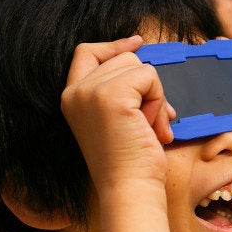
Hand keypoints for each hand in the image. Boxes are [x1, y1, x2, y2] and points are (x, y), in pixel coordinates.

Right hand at [61, 36, 174, 194]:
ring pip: (139, 66)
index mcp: (72, 97)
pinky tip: (154, 126)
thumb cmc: (132, 161)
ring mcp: (90, 92)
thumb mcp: (121, 118)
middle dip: (147, 87)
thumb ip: (124, 92)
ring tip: (150, 127)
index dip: (114, 45)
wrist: (130, 188)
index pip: (87, 52)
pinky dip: (159, 99)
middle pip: (124, 58)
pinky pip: (148, 76)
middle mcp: (76, 91)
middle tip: (150, 121)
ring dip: (155, 96)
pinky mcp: (110, 96)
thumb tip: (148, 68)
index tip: (137, 42)